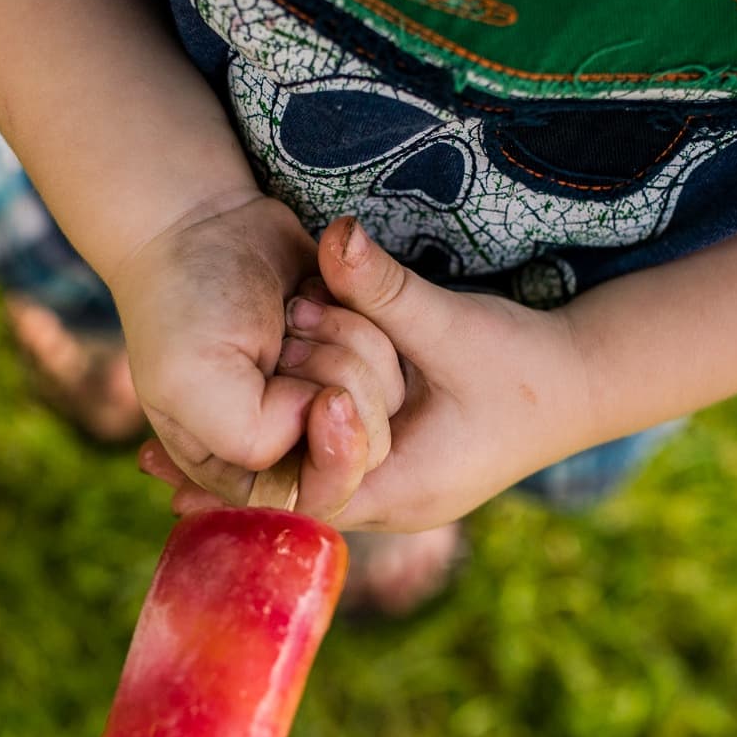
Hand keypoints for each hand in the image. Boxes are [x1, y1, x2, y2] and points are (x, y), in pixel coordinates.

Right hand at [110, 196, 407, 516]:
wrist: (200, 218)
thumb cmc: (185, 301)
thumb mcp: (192, 383)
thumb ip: (251, 439)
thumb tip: (318, 418)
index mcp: (242, 468)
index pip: (318, 500)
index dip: (337, 457)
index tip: (327, 398)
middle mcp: (286, 444)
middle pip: (364, 450)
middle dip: (337, 382)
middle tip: (284, 339)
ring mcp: (319, 398)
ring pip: (386, 400)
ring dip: (348, 342)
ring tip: (293, 310)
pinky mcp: (347, 354)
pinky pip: (393, 355)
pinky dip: (365, 319)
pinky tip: (312, 297)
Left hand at [142, 217, 591, 532]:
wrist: (585, 380)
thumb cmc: (526, 363)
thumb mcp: (452, 323)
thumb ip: (388, 288)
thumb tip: (336, 237)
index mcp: (406, 484)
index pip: (306, 495)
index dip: (241, 478)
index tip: (179, 460)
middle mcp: (396, 498)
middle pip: (293, 499)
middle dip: (229, 480)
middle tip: (151, 465)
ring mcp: (397, 484)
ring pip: (306, 482)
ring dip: (250, 467)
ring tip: (167, 458)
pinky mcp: (397, 458)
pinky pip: (323, 461)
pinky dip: (281, 449)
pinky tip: (231, 436)